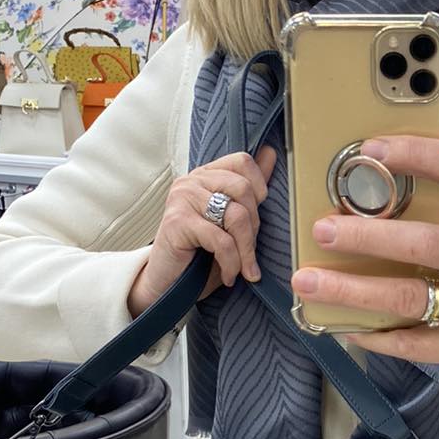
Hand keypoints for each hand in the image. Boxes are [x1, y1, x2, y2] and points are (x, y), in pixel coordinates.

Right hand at [128, 146, 277, 315]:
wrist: (168, 285)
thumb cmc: (201, 254)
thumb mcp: (230, 221)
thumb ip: (249, 188)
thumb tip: (270, 153)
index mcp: (206, 175)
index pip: (242, 161)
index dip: (259, 187)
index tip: (257, 216)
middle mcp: (191, 181)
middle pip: (244, 189)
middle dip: (254, 226)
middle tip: (247, 251)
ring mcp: (182, 198)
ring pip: (236, 216)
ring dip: (245, 249)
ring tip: (241, 267)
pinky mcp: (177, 222)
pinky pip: (221, 240)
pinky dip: (231, 263)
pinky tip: (228, 275)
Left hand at [289, 136, 438, 384]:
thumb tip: (367, 189)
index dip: (419, 155)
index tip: (370, 150)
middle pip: (426, 243)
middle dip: (367, 236)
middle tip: (323, 230)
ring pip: (412, 297)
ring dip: (354, 290)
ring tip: (311, 282)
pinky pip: (417, 343)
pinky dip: (376, 333)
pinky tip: (346, 325)